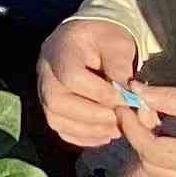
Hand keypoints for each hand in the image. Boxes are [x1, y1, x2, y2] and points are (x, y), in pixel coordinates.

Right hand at [35, 17, 139, 151]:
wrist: (91, 39)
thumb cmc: (105, 39)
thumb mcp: (118, 44)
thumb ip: (121, 69)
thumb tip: (131, 100)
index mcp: (61, 50)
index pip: (70, 76)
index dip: (98, 93)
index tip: (125, 99)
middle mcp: (45, 71)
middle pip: (57, 102)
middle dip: (92, 116)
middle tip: (120, 119)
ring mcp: (44, 90)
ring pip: (56, 119)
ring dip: (89, 130)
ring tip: (116, 129)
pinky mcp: (51, 106)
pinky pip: (60, 129)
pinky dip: (83, 137)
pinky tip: (105, 134)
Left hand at [119, 82, 175, 176]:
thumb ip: (170, 99)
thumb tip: (135, 90)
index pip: (152, 149)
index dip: (133, 128)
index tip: (125, 106)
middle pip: (152, 166)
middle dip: (138, 139)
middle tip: (137, 113)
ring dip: (148, 155)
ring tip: (152, 128)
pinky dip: (162, 167)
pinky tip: (167, 145)